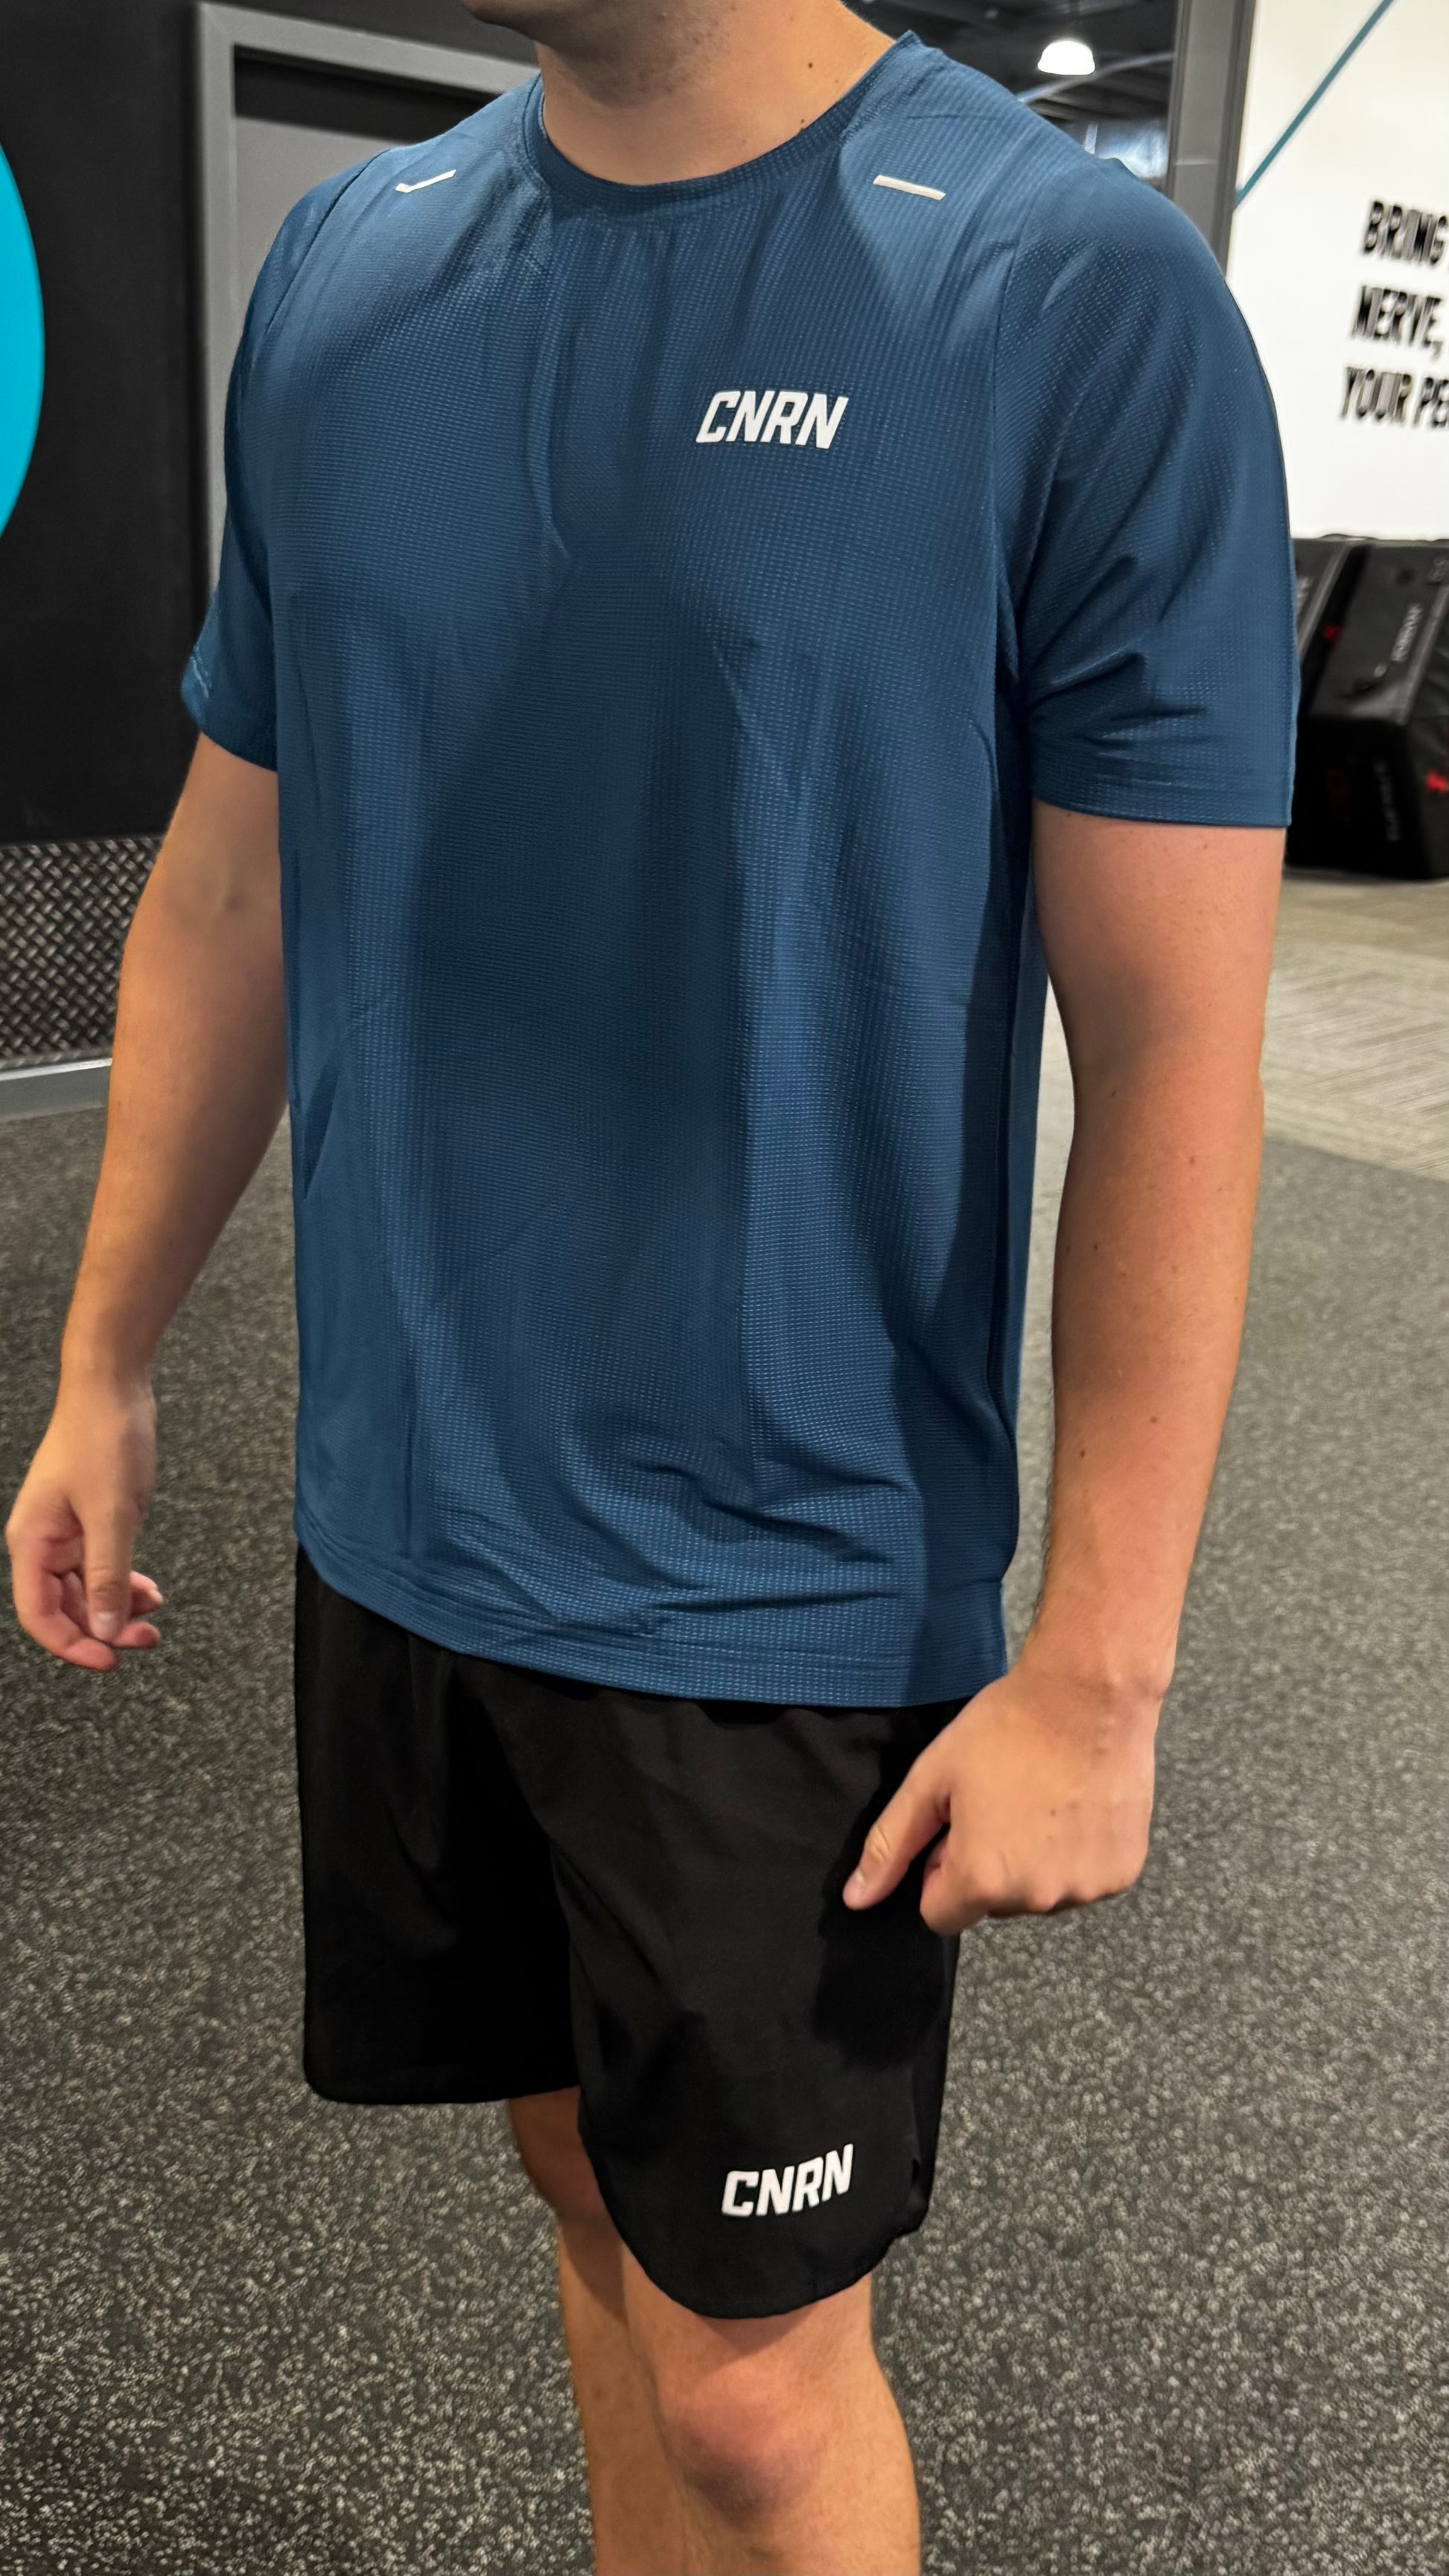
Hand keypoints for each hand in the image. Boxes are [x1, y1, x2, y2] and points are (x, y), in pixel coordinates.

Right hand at [6, 1375, 162, 1671]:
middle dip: (105, 1628)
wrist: (112, 1386)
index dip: (72, 1645)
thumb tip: (105, 1629)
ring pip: (87, 1590)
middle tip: (146, 1639)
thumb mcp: (111, 1513)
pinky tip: (149, 1591)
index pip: (39, 1615)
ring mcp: (66, 1532)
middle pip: (66, 1607)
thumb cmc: (103, 1438)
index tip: (110, 1660)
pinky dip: (125, 1582)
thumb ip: (108, 1574)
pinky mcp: (90, 1521)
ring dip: (118, 1607)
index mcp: (32, 1543)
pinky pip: (102, 1566)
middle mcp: (43, 1542)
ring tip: (153, 1616)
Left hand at [842, 1651, 1158, 1934]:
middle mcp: (1037, 1898)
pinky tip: (1075, 1805)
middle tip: (1001, 1802)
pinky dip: (1075, 1853)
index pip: (940, 1914)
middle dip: (988, 1865)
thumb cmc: (1007, 1729)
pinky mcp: (1122, 1872)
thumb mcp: (932, 1779)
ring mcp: (1086, 1889)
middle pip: (992, 1904)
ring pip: (1039, 1892)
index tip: (958, 1824)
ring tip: (1041, 1799)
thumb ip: (890, 1845)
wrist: (1090, 1694)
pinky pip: (1082, 1878)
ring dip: (1033, 1862)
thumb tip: (857, 1900)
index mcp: (983, 1881)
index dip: (940, 1869)